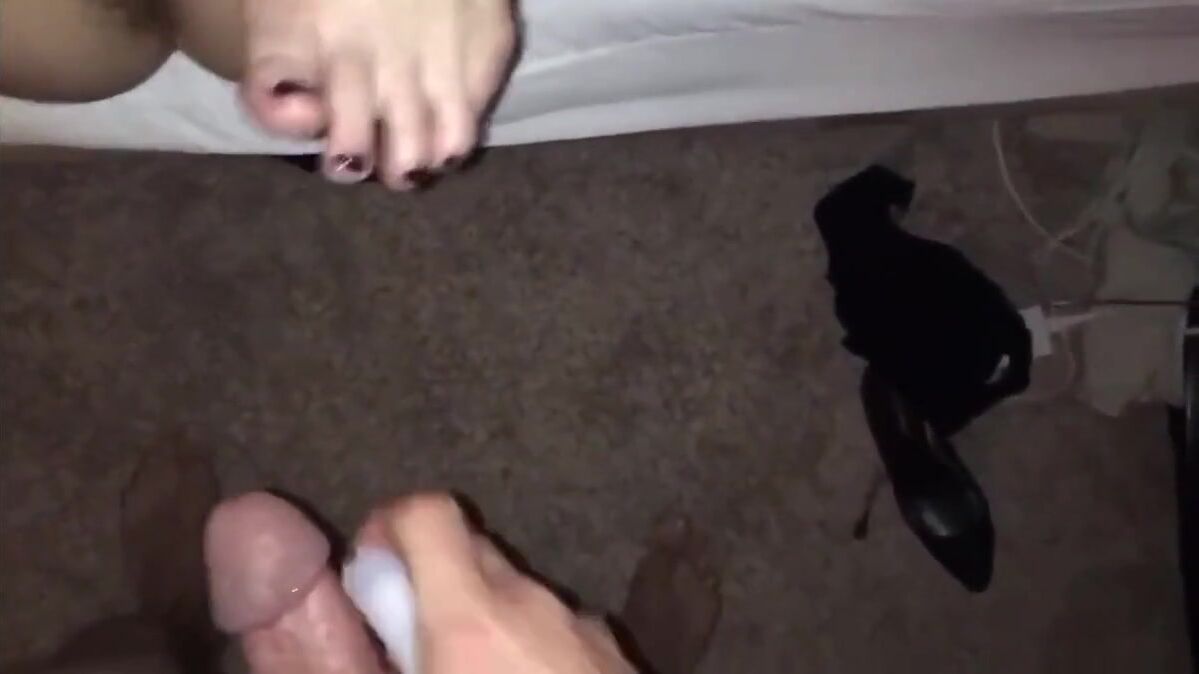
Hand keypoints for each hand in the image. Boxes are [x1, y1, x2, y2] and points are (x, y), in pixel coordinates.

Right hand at [369, 493, 635, 673]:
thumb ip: (388, 652)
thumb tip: (373, 616)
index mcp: (472, 617)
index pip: (427, 513)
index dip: (388, 527)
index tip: (370, 572)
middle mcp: (532, 604)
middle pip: (473, 552)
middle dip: (434, 584)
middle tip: (413, 640)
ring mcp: (583, 626)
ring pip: (519, 595)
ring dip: (487, 621)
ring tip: (471, 670)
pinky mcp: (618, 652)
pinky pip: (561, 629)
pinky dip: (533, 648)